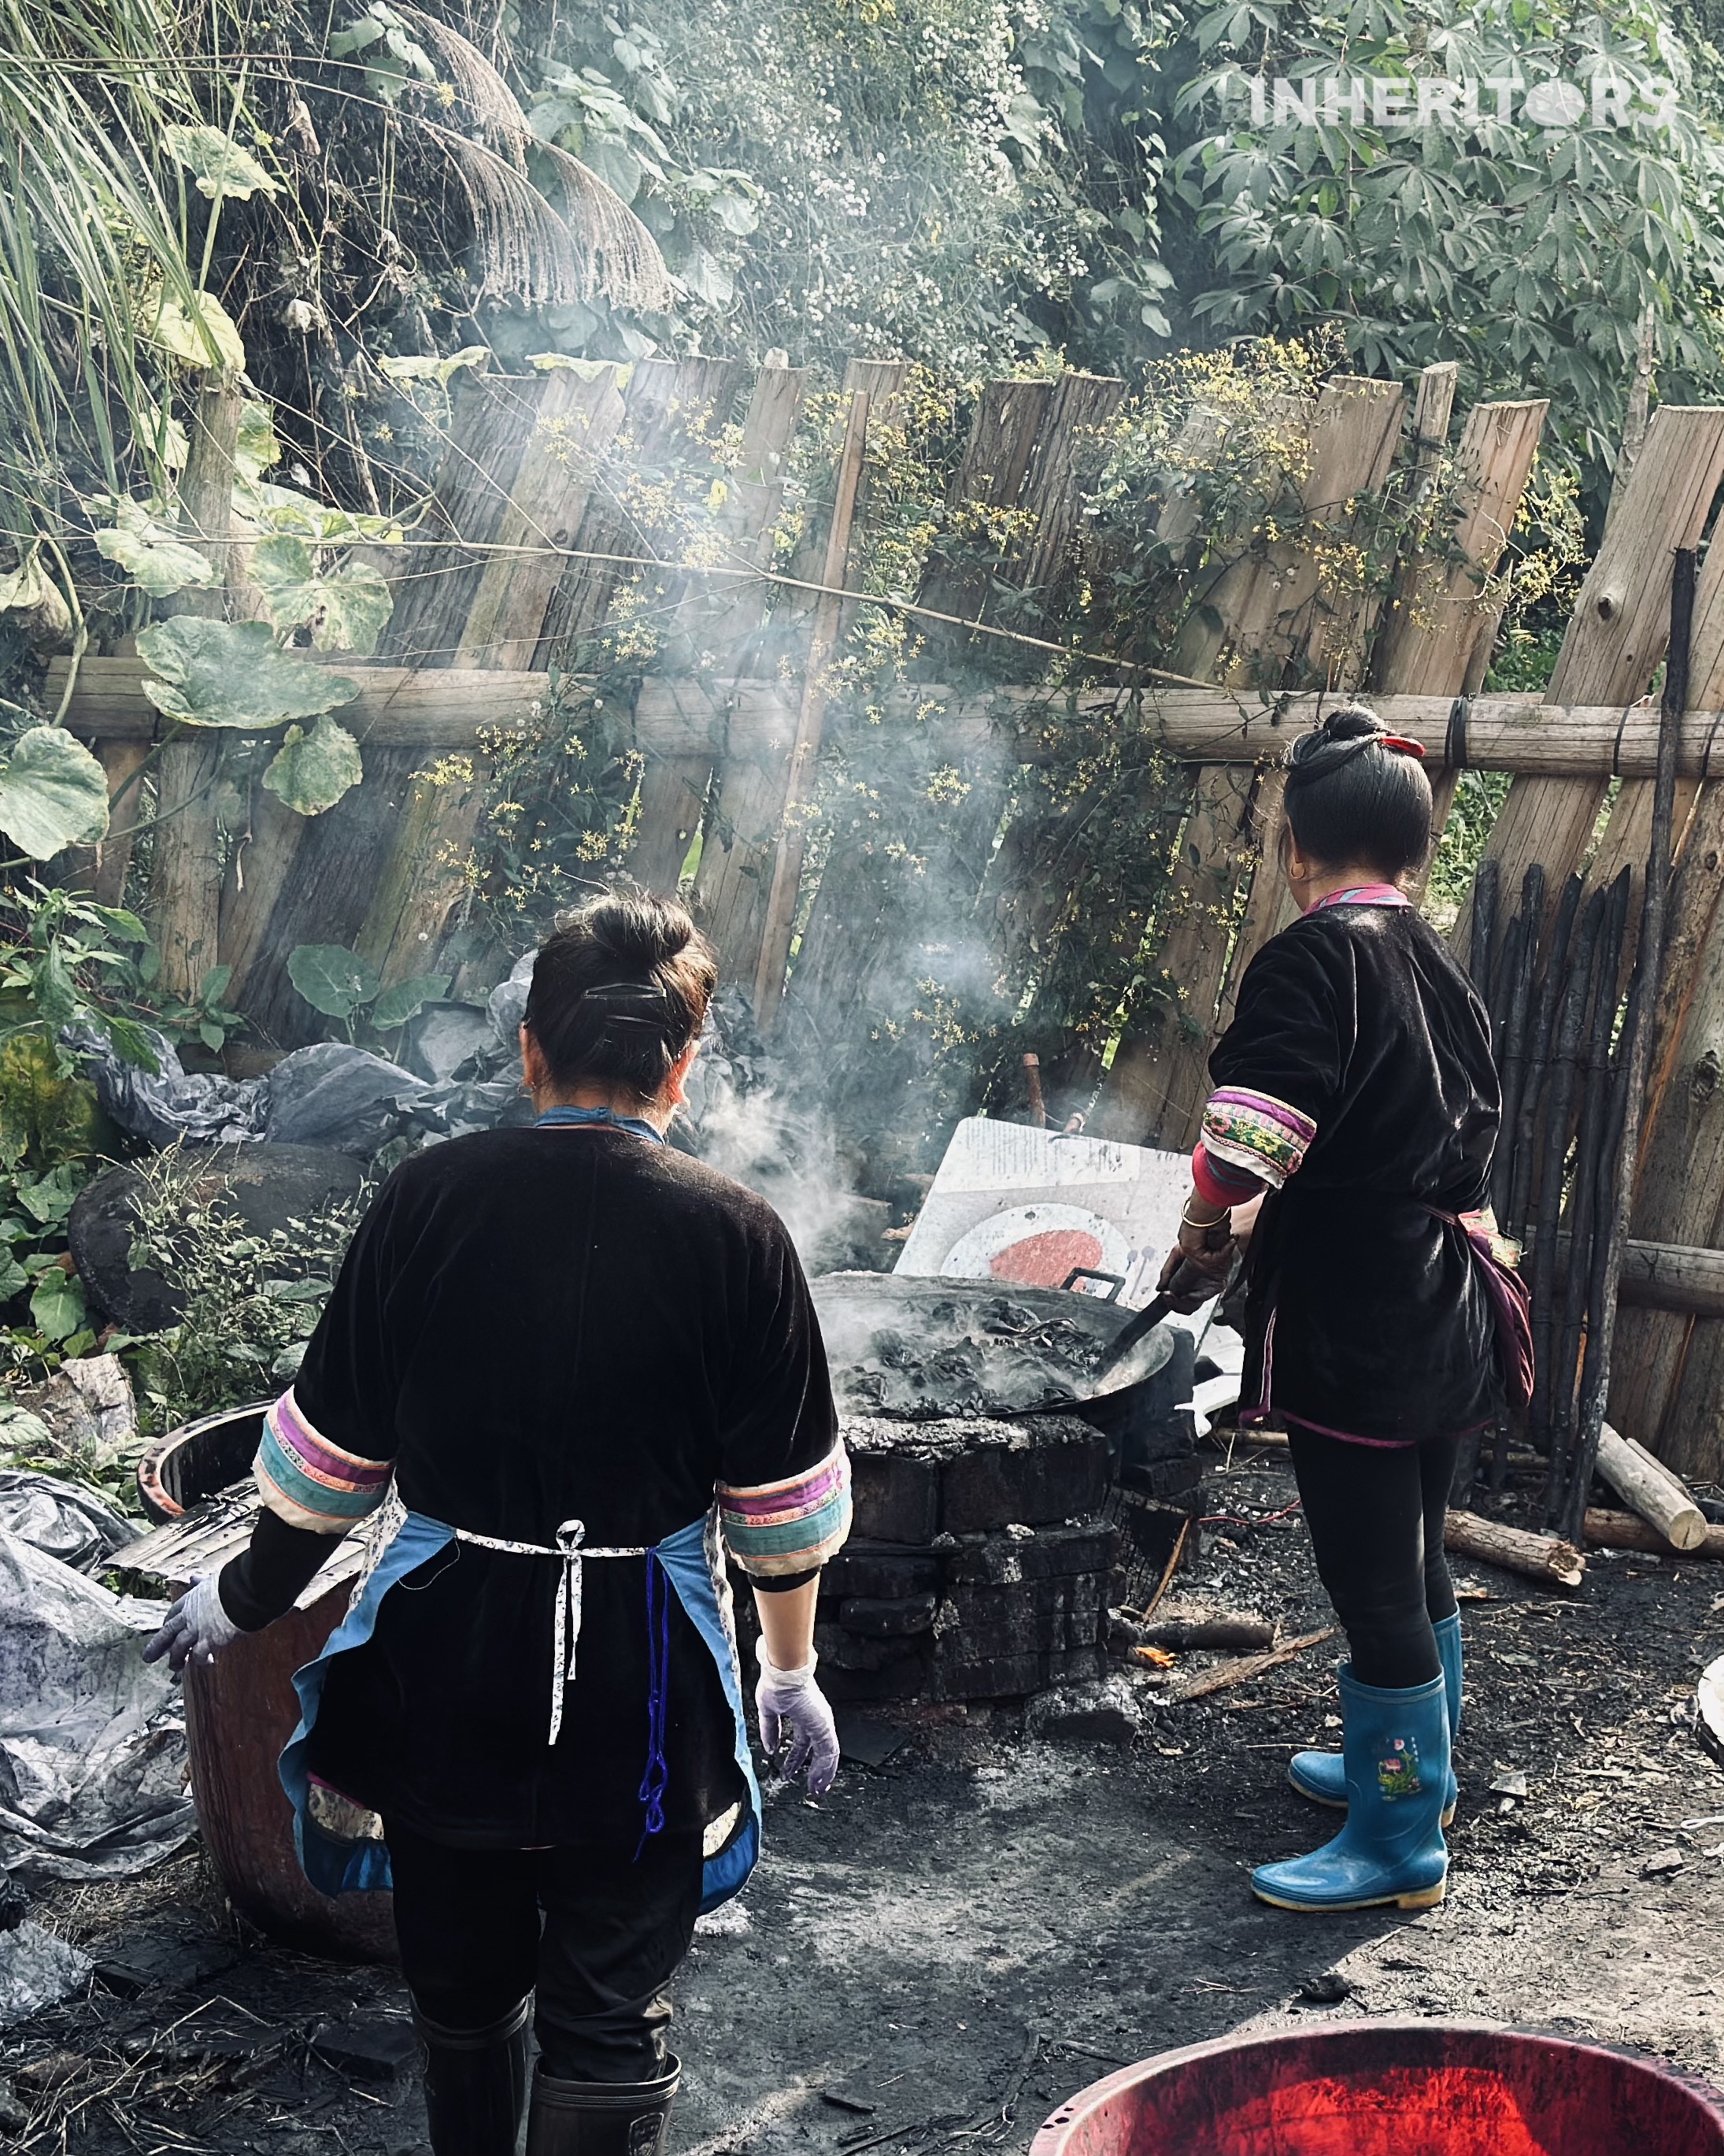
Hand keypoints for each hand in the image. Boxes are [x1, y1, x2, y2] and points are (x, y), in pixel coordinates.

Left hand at [142, 1574, 239, 1675]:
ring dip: (176, 1659)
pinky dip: (201, 1660)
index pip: (174, 1612)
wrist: (240, 1591)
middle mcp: (190, 1616)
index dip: (168, 1621)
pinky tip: (207, 1662)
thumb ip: (202, 1583)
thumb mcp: (212, 1580)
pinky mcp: (208, 1640)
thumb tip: (193, 1577)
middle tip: (148, 1657)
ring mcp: (197, 1629)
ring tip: (175, 1667)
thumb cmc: (231, 1583)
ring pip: (179, 1647)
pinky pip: (200, 1655)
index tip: (164, 1627)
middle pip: (168, 1632)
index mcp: (191, 1600)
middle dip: (157, 1645)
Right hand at [755, 1637, 839, 1796]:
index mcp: (803, 1715)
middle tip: (811, 1786)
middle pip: (818, 1751)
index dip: (796, 1759)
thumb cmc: (776, 1684)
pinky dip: (825, 1768)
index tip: (790, 1772)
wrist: (784, 1673)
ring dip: (822, 1773)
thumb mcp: (768, 1712)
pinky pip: (829, 1752)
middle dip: (814, 1770)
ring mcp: (822, 1723)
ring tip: (816, 1789)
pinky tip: (819, 1779)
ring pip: (827, 1754)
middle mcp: (816, 1720)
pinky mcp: (824, 1726)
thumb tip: (770, 1749)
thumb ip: (770, 1731)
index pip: (803, 1743)